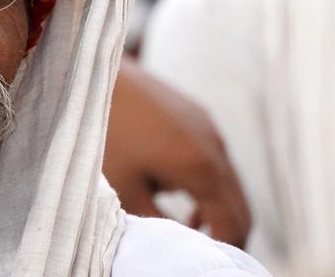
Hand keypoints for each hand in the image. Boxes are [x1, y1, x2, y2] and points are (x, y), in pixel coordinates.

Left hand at [104, 57, 250, 247]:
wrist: (94, 75)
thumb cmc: (105, 133)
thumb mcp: (126, 189)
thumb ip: (158, 224)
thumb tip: (178, 247)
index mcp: (203, 169)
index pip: (233, 224)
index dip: (224, 250)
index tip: (207, 263)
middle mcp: (216, 146)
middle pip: (240, 205)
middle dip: (227, 233)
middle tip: (205, 251)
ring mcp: (209, 126)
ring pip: (229, 180)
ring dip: (217, 207)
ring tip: (189, 225)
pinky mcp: (197, 113)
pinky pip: (216, 157)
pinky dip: (209, 181)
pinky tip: (176, 188)